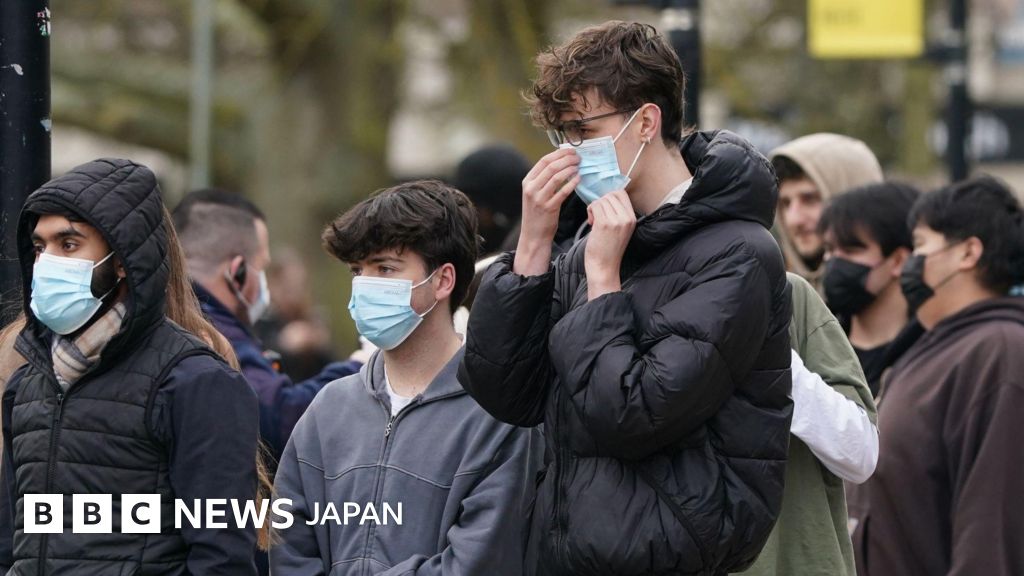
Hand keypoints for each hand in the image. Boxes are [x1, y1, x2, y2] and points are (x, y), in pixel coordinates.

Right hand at [513, 148, 579, 275]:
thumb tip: (561, 161)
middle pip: (551, 166)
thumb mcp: (534, 193)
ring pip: (557, 177)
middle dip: (567, 159)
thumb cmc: (537, 212)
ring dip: (571, 169)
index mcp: (527, 181)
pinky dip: (572, 183)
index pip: (544, 161)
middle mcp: (531, 188)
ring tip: (579, 167)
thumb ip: (543, 179)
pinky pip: (563, 191)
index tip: (571, 150)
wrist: (533, 235)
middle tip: (578, 158)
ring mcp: (539, 198)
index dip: (559, 153)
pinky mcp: (549, 208)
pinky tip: (579, 179)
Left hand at [585, 190, 634, 299]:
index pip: (622, 193)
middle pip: (610, 195)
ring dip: (594, 208)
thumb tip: (605, 196)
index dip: (609, 197)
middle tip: (597, 216)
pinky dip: (590, 211)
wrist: (604, 267)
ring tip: (594, 221)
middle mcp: (627, 218)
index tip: (604, 208)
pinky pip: (595, 206)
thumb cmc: (608, 249)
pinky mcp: (604, 224)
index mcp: (632, 218)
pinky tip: (591, 223)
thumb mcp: (620, 229)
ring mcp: (616, 220)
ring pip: (601, 200)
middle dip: (601, 203)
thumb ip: (617, 213)